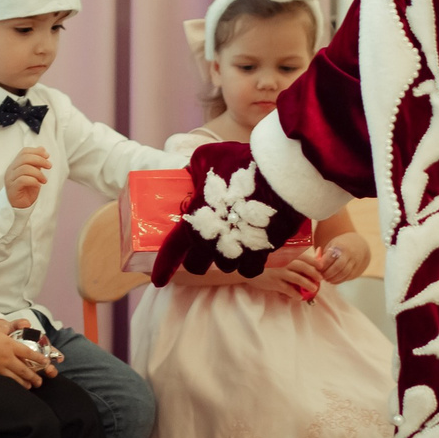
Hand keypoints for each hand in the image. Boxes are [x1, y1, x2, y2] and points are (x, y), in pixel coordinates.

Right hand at [0, 318, 43, 387]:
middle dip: (34, 376)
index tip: (45, 363)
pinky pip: (4, 379)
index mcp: (9, 344)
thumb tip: (19, 327)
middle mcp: (6, 357)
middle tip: (40, 382)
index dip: (38, 359)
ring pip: (15, 377)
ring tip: (30, 386)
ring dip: (24, 383)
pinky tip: (13, 385)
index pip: (28, 353)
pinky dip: (11, 383)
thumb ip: (9, 329)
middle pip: (24, 369)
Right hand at [3, 145, 51, 210]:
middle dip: (40, 160)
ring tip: (44, 180)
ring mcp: (10, 179)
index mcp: (15, 165)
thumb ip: (36, 162)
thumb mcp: (34, 174)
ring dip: (38, 173)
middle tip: (49, 166)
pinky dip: (33, 181)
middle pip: (24, 158)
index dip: (36, 151)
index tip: (47, 156)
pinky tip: (38, 185)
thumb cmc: (26, 190)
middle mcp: (11, 170)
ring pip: (25, 169)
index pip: (24, 152)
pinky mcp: (12, 189)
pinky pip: (23, 180)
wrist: (20, 207)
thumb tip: (42, 148)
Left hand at [151, 140, 306, 283]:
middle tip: (205, 248)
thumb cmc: (239, 164)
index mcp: (193, 223)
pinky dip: (250, 264)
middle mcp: (212, 243)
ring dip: (226, 258)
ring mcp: (237, 251)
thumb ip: (194, 168)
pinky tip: (252, 253)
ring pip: (226, 267)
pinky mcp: (261, 253)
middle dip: (198, 261)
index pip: (171, 252)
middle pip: (197, 267)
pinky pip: (251, 269)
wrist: (280, 175)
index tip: (158, 280)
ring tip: (233, 242)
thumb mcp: (207, 157)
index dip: (162, 269)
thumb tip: (190, 173)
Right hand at [247, 253, 322, 303]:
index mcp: (285, 254)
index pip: (303, 257)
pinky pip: (288, 289)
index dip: (314, 262)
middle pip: (303, 268)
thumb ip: (287, 256)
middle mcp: (284, 262)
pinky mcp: (274, 283)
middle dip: (314, 273)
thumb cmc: (262, 261)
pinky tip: (299, 297)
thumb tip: (301, 261)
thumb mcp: (275, 255)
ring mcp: (279, 273)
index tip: (321, 266)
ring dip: (308, 284)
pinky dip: (295, 294)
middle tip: (320, 279)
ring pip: (298, 279)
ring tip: (314, 289)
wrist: (246, 267)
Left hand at [318, 232, 371, 284]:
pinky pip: (347, 277)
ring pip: (344, 274)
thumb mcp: (331, 245)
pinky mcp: (357, 270)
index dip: (322, 265)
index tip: (317, 269)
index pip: (330, 257)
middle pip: (338, 267)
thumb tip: (315, 265)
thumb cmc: (340, 246)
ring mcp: (355, 262)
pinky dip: (339, 281)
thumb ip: (323, 255)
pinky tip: (332, 281)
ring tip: (326, 279)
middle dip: (328, 274)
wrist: (358, 245)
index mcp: (340, 246)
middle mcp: (349, 254)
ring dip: (333, 279)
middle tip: (321, 276)